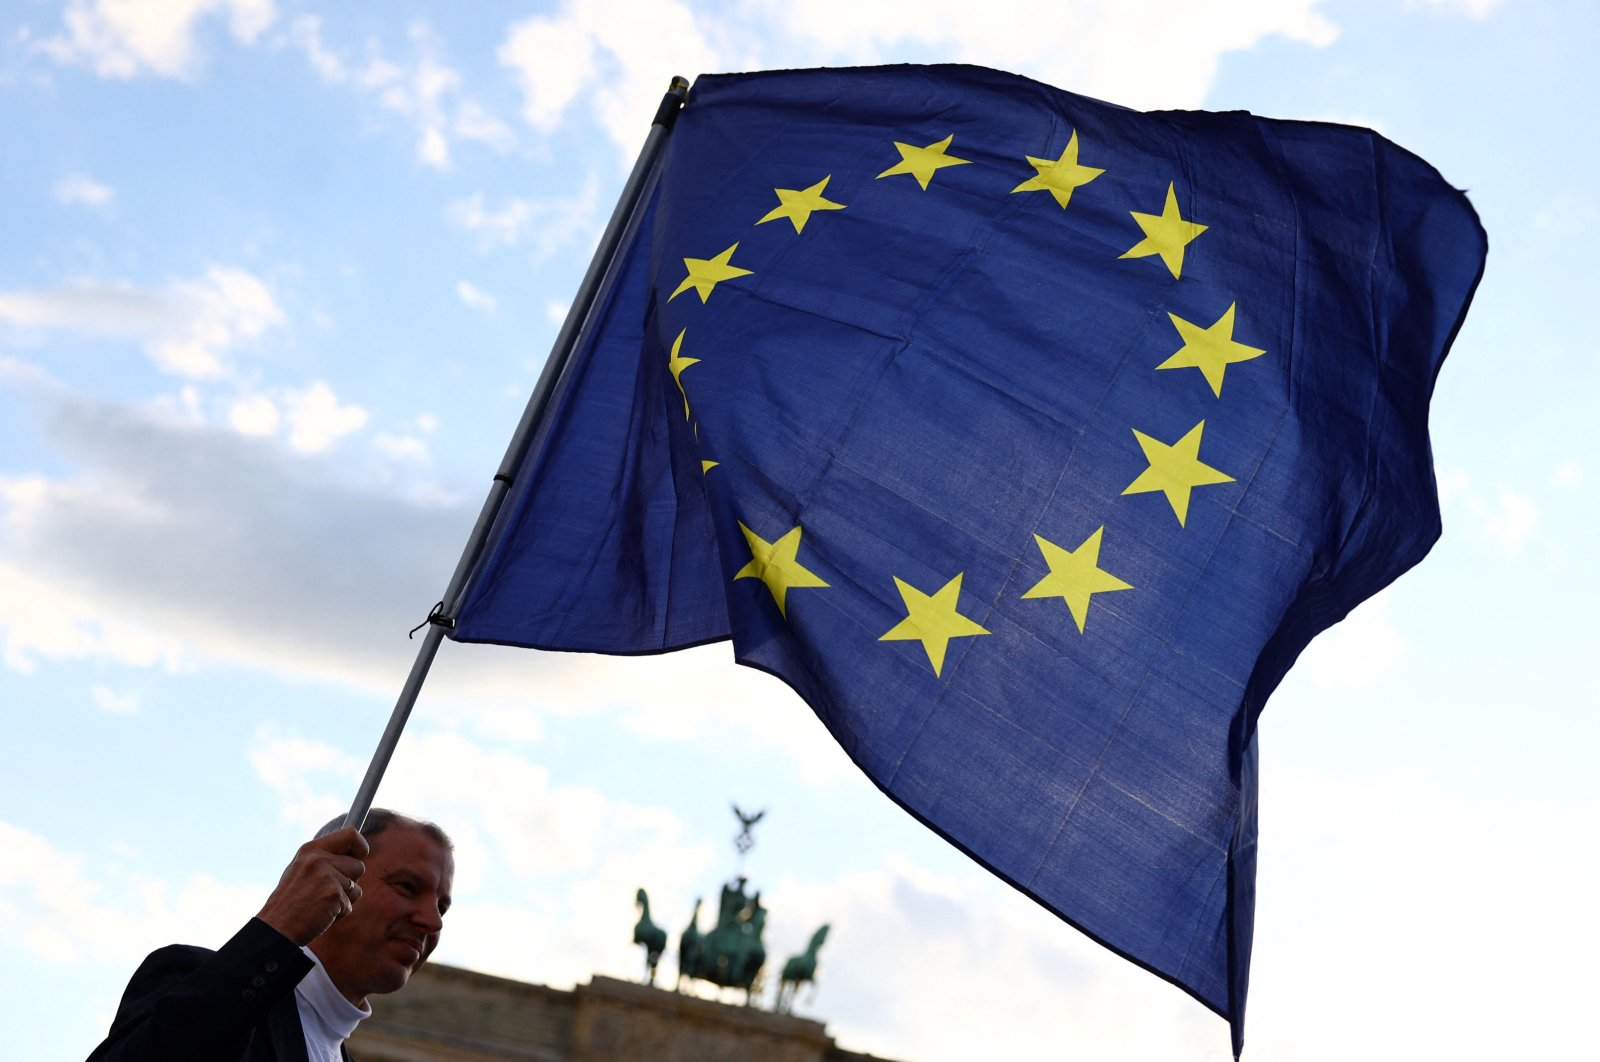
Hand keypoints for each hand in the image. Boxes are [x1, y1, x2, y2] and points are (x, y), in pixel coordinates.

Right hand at [256, 828, 371, 945]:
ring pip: (356, 887)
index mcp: (311, 849)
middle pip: (358, 865)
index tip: (360, 856)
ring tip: (321, 904)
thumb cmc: (290, 902)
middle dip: (349, 882)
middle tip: (326, 892)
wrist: (276, 927)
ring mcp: (327, 876)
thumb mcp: (302, 870)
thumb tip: (356, 855)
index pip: (350, 834)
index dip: (361, 846)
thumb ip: (325, 860)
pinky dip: (339, 913)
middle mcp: (319, 859)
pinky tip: (321, 914)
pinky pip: (349, 904)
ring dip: (344, 899)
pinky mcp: (333, 894)